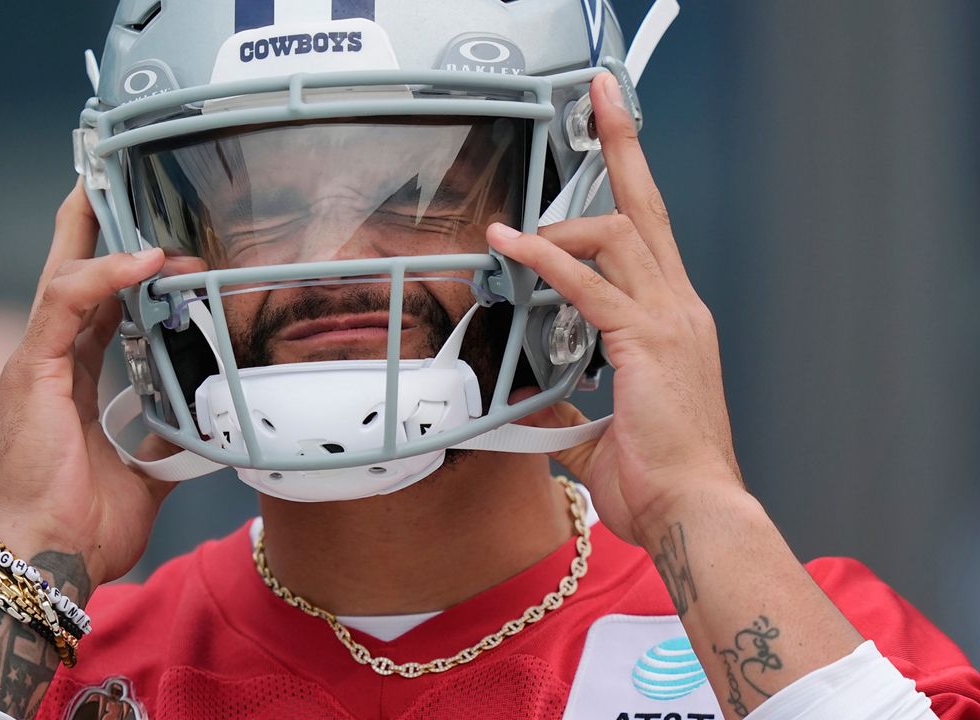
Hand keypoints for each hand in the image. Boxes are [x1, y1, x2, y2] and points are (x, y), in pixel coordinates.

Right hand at [0, 180, 171, 588]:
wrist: (51, 561)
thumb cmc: (86, 525)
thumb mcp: (145, 474)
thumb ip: (167, 441)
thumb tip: (205, 430)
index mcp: (66, 383)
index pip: (89, 307)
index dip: (114, 268)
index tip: (144, 237)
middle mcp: (45, 365)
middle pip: (69, 277)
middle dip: (92, 227)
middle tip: (112, 178)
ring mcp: (32, 366)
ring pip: (63, 276)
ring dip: (102, 236)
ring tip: (127, 195)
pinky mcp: (29, 373)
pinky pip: (63, 305)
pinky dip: (102, 276)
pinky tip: (143, 259)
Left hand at [487, 72, 742, 545]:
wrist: (695, 514)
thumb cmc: (662, 480)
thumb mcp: (602, 436)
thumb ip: (569, 412)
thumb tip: (530, 409)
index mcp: (675, 323)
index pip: (652, 238)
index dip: (630, 189)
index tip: (612, 148)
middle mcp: (680, 309)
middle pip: (650, 209)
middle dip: (625, 147)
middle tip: (602, 98)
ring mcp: (669, 320)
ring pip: (621, 233)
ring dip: (565, 217)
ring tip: (513, 230)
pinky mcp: (647, 340)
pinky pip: (588, 285)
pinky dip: (547, 260)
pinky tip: (511, 245)